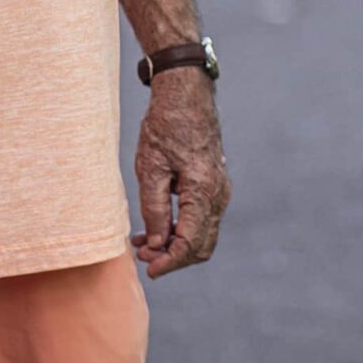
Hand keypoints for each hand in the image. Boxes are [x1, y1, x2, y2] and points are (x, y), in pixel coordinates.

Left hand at [132, 69, 229, 278]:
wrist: (187, 93)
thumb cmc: (166, 126)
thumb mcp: (150, 168)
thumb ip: (154, 210)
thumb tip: (157, 243)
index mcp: (204, 192)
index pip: (190, 244)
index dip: (168, 262)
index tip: (147, 269)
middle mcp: (219, 194)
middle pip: (202, 246)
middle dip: (173, 257)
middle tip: (142, 256)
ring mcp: (220, 189)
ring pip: (203, 233)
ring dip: (176, 243)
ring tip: (142, 242)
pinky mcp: (215, 183)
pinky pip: (202, 217)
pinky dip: (182, 228)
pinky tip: (156, 224)